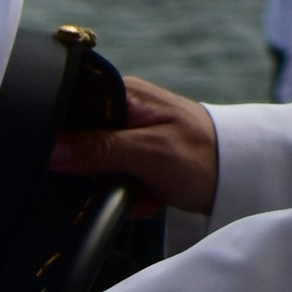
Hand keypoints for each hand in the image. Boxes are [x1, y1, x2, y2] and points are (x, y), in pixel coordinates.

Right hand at [50, 74, 218, 218]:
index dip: (61, 135)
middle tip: (123, 183)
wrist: (238, 177)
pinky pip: (113, 184)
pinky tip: (152, 197)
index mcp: (125, 95)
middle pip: (80, 145)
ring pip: (95, 172)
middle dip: (96, 175)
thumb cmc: (202, 155)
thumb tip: (53, 148)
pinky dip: (130, 196)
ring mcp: (129, 138)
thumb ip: (101, 149)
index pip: (73, 105)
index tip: (61, 164)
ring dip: (117, 190)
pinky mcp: (136, 161)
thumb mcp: (149, 152)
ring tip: (145, 191)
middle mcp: (124, 112)